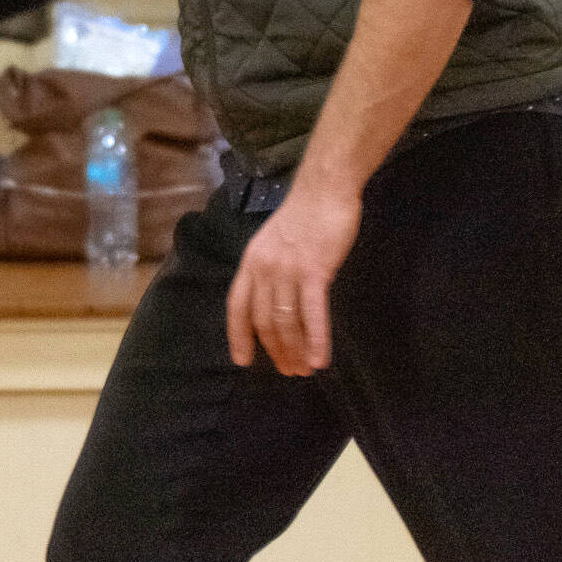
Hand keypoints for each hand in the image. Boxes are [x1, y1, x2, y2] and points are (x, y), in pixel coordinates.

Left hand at [225, 182, 361, 374]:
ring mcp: (287, 270)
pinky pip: (313, 313)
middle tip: (290, 372)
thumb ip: (270, 270)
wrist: (324, 189)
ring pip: (286, 321)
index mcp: (251, 261)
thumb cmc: (304, 215)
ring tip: (305, 370)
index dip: (238, 336)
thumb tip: (275, 302)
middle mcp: (263, 268)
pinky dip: (316, 340)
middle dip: (276, 350)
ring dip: (295, 350)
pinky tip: (320, 359)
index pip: (237, 306)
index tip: (243, 361)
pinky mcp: (314, 270)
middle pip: (263, 320)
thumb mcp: (273, 242)